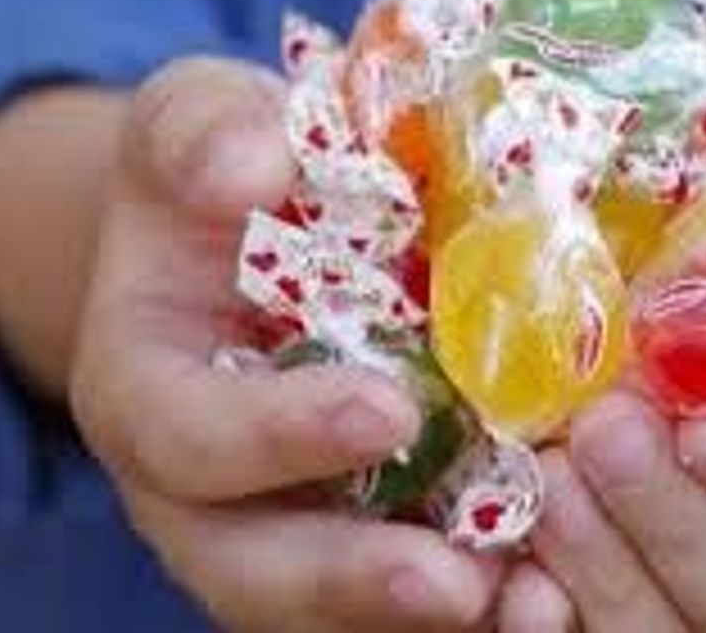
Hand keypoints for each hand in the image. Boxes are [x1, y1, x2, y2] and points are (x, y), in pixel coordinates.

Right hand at [69, 58, 497, 631]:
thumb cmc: (221, 177)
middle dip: (350, 580)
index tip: (385, 412)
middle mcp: (201, 489)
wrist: (254, 236)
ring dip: (425, 619)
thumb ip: (205, 135)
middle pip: (249, 570)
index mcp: (146, 389)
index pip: (188, 436)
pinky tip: (559, 591)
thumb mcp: (194, 122)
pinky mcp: (362, 536)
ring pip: (332, 611)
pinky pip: (403, 599)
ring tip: (532, 607)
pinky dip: (479, 602)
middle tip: (454, 583)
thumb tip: (253, 168)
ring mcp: (280, 526)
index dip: (276, 436)